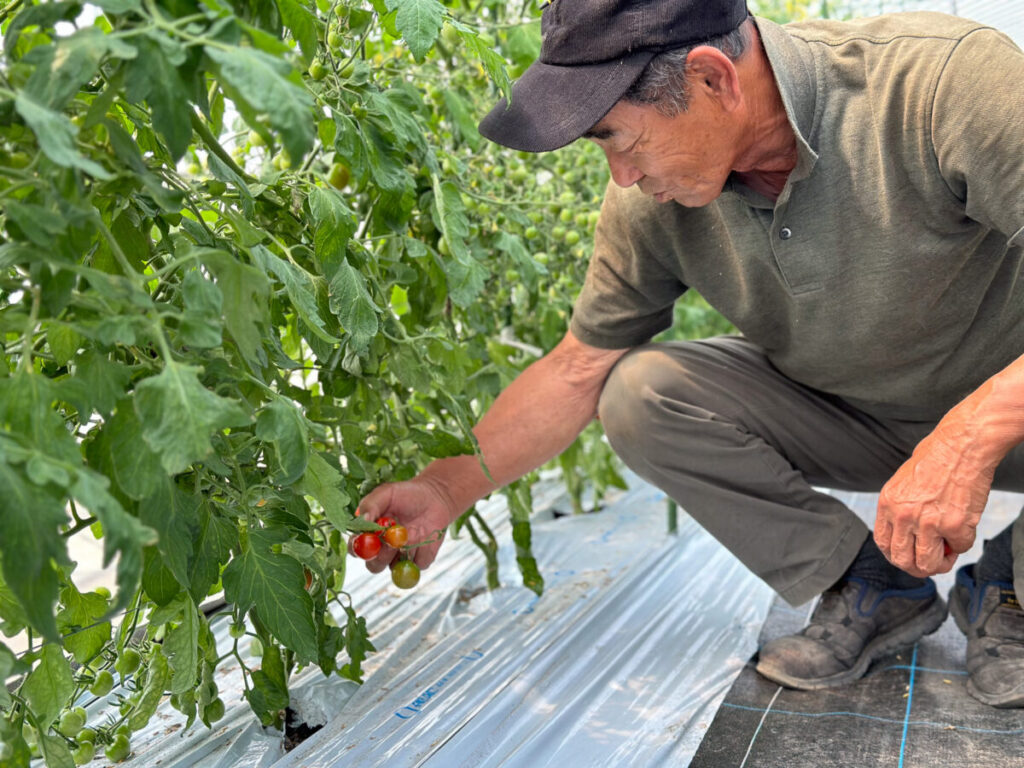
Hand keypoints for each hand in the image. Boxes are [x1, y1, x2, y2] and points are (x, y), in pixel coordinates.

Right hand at [353, 476, 458, 573]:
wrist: (433, 497)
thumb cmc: (406, 494)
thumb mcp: (386, 493)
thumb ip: (371, 505)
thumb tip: (364, 520)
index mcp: (369, 535)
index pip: (355, 549)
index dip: (357, 548)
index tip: (366, 539)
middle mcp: (382, 550)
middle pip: (374, 566)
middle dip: (381, 556)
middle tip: (390, 541)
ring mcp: (401, 557)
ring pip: (395, 568)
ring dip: (403, 552)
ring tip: (413, 531)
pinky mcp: (420, 559)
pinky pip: (418, 564)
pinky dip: (423, 550)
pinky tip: (425, 533)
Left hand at [874, 426, 993, 577]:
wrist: (961, 445)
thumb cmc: (935, 458)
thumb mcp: (902, 482)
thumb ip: (900, 507)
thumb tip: (906, 534)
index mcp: (888, 504)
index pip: (883, 544)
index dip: (897, 556)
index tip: (909, 556)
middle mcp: (903, 516)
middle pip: (903, 561)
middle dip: (918, 567)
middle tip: (931, 560)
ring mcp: (929, 522)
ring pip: (928, 564)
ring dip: (940, 563)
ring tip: (947, 552)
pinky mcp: (955, 525)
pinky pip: (960, 548)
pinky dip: (963, 543)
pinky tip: (964, 527)